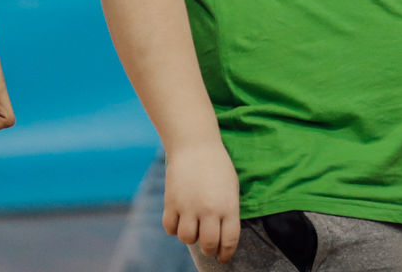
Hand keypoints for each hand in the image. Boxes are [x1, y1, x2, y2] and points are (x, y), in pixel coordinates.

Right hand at [163, 142, 239, 262]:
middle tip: (208, 245)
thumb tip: (222, 236)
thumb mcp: (231, 188)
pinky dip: (174, 228)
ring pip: (186, 238)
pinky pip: (170, 228)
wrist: (195, 144)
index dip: (226, 254)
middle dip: (209, 249)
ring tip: (193, 227)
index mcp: (228, 206)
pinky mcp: (171, 201)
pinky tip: (179, 219)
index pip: (229, 241)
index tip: (222, 257)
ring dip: (190, 237)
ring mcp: (188, 206)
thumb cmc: (217, 166)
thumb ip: (228, 212)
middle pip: (208, 244)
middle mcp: (209, 209)